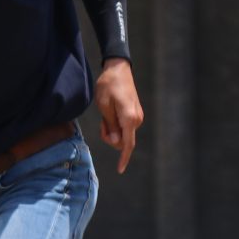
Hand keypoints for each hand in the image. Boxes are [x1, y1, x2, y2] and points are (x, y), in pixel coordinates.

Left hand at [94, 57, 142, 173]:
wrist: (118, 68)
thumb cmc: (108, 85)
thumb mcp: (104, 106)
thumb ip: (111, 127)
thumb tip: (116, 143)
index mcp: (129, 119)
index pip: (127, 144)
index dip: (123, 158)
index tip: (119, 170)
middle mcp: (137, 120)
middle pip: (122, 141)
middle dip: (110, 137)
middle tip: (101, 123)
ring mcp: (137, 117)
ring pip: (123, 134)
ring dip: (112, 130)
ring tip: (105, 115)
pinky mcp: (135, 114)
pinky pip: (125, 127)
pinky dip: (116, 125)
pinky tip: (110, 113)